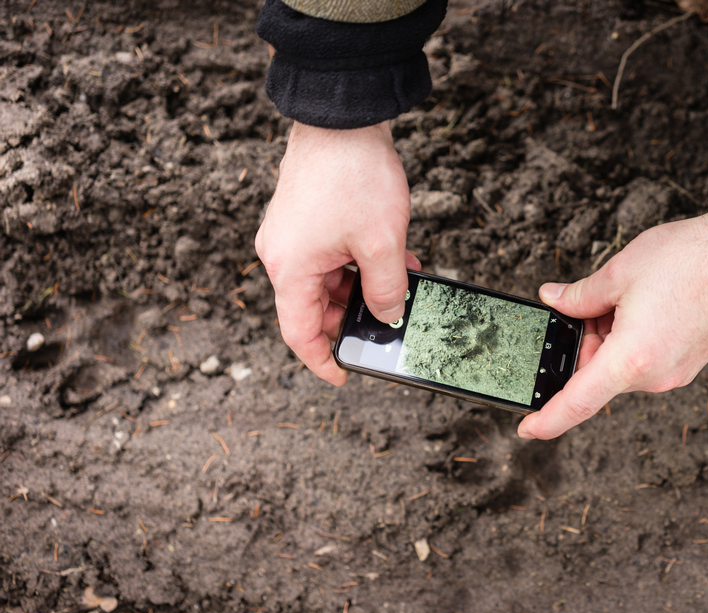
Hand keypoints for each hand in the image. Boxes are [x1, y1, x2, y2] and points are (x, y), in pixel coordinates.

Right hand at [256, 121, 419, 385]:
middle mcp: (281, 255)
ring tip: (401, 284)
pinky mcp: (303, 218)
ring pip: (326, 281)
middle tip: (388, 321)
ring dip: (361, 287)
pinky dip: (356, 263)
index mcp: (291, 269)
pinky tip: (392, 258)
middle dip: (353, 316)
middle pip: (314, 307)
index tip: (344, 375)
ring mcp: (290, 235)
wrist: (342, 116)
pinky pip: (329, 256)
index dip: (323, 360)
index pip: (300, 334)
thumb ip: (387, 290)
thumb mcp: (383, 244)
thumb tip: (389, 316)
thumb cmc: (355, 175)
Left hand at [517, 199, 707, 439]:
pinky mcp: (688, 364)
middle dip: (583, 342)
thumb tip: (554, 301)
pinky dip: (629, 340)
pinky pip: (644, 361)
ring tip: (624, 295)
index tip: (526, 429)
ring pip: (620, 365)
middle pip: (597, 374)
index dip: (547, 420)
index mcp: (631, 360)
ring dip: (608, 337)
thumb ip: (578, 296)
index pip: (577, 403)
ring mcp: (674, 373)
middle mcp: (654, 377)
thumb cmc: (690, 259)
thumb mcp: (618, 272)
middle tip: (586, 302)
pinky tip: (641, 304)